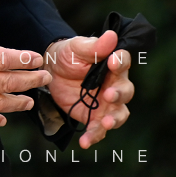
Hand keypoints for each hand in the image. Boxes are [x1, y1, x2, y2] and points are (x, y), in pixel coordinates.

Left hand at [44, 31, 133, 148]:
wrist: (50, 72)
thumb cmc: (67, 55)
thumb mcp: (76, 47)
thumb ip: (94, 46)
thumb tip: (111, 35)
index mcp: (112, 64)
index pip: (123, 62)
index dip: (120, 62)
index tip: (112, 62)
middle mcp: (114, 84)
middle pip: (125, 91)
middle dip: (118, 94)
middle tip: (108, 95)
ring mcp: (106, 103)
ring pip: (119, 113)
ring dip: (114, 119)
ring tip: (106, 123)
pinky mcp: (94, 116)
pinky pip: (98, 129)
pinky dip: (94, 136)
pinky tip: (85, 142)